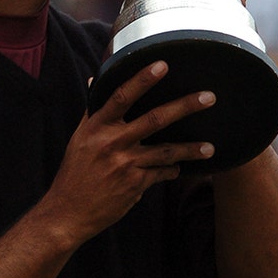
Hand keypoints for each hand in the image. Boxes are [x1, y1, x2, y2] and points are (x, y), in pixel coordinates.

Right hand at [36, 61, 215, 245]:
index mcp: (97, 127)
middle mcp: (112, 142)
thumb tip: (95, 79)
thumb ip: (92, 109)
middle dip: (184, 107)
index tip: (162, 64)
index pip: (121, 96)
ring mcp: (125, 164)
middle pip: (154, 119)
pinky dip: (172, 170)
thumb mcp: (79, 138)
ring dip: (190, 149)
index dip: (142, 79)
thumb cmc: (75, 172)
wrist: (68, 212)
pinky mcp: (135, 184)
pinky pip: (161, 173)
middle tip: (209, 97)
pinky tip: (180, 169)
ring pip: (167, 151)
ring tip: (210, 148)